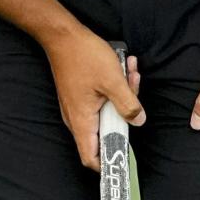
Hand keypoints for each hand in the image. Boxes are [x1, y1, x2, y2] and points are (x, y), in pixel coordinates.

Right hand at [44, 26, 144, 171]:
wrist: (62, 35)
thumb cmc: (83, 56)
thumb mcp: (113, 80)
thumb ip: (128, 104)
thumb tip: (138, 121)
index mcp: (82, 121)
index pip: (91, 158)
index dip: (107, 164)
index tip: (124, 160)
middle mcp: (77, 118)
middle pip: (105, 133)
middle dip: (125, 117)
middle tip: (134, 94)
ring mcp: (78, 106)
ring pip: (107, 113)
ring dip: (123, 97)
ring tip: (131, 75)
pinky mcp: (81, 95)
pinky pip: (102, 100)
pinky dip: (115, 89)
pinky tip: (124, 69)